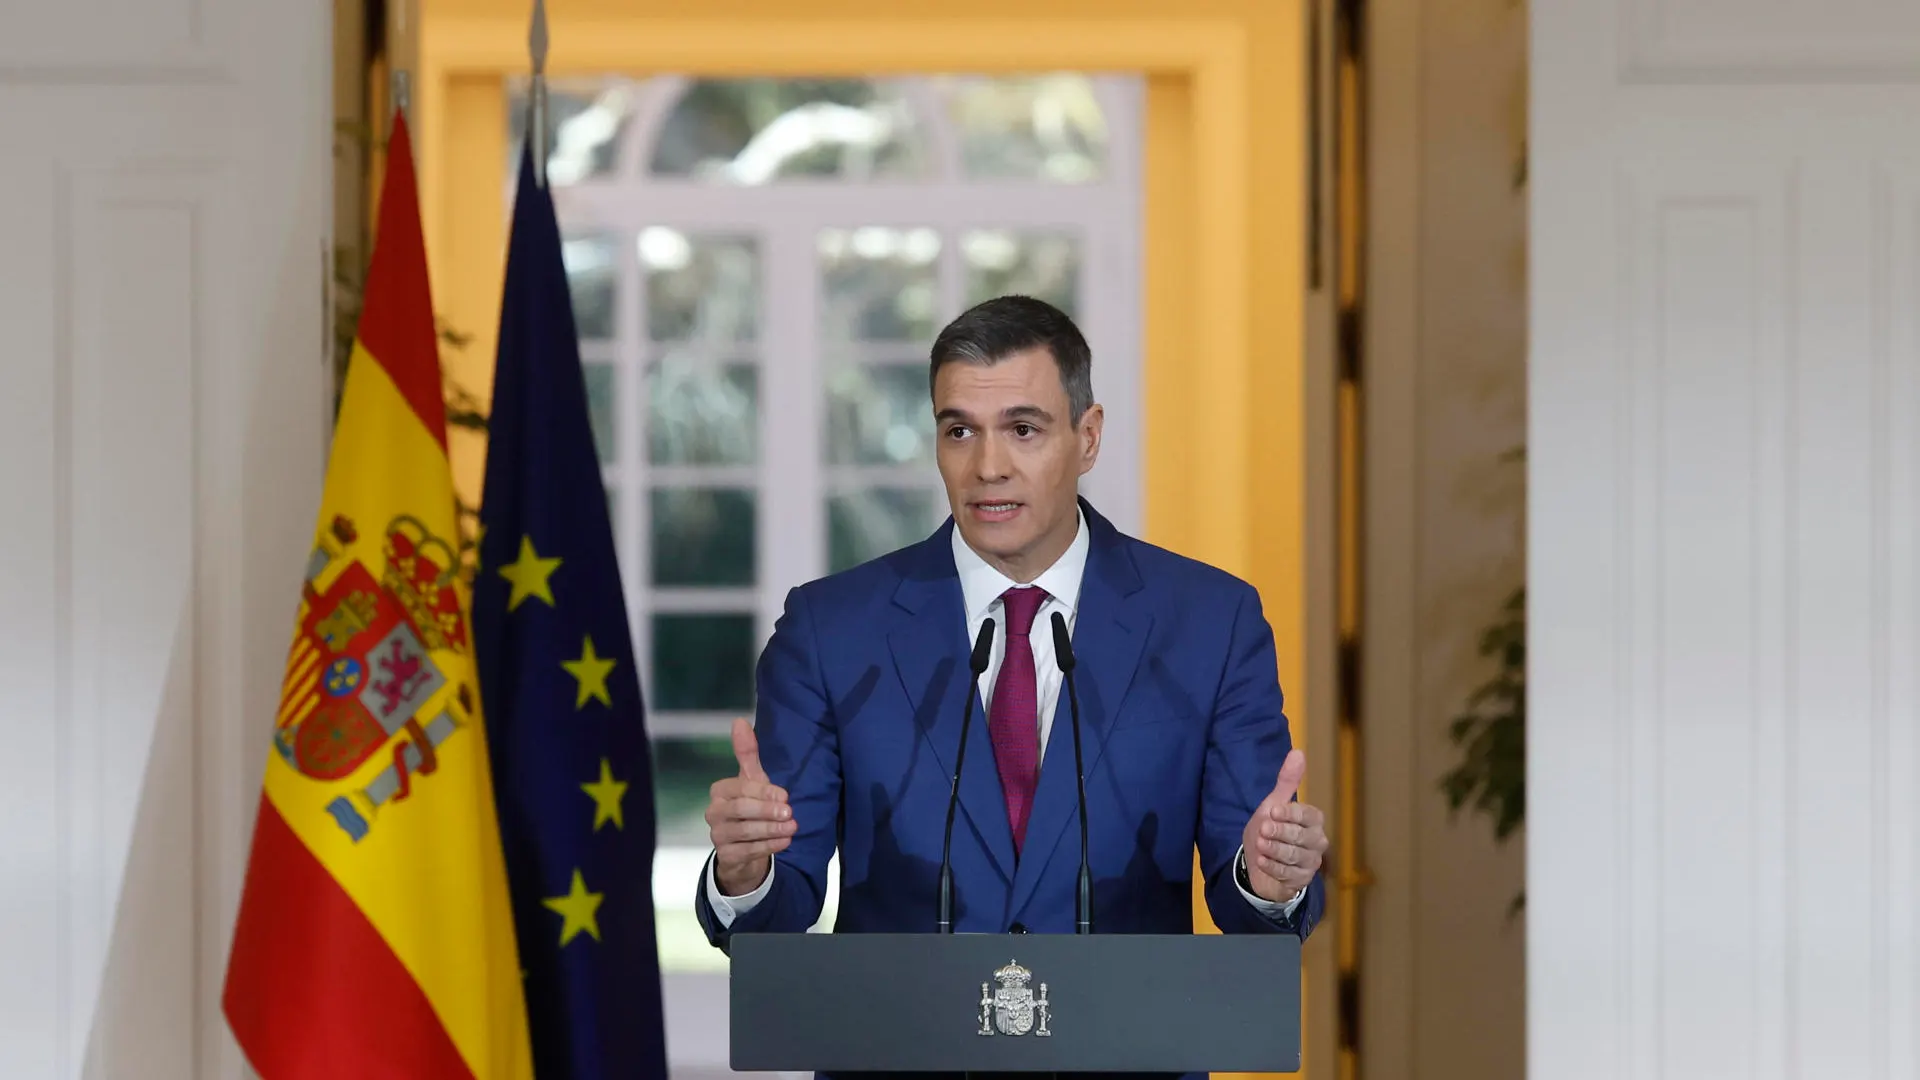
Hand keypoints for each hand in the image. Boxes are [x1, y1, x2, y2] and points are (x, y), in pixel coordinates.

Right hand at [705, 717, 794, 895]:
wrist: (743, 850)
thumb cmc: (750, 809)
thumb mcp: (752, 781)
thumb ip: (747, 753)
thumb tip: (739, 721)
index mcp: (720, 791)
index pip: (741, 788)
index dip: (763, 792)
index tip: (785, 795)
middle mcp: (714, 813)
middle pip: (740, 810)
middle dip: (767, 811)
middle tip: (790, 812)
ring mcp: (717, 836)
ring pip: (745, 831)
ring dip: (771, 829)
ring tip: (793, 827)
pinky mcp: (726, 857)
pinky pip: (747, 851)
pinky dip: (769, 846)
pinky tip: (785, 842)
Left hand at [1241, 749, 1327, 902]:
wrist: (1257, 863)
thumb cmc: (1269, 830)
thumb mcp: (1273, 804)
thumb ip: (1286, 781)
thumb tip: (1298, 752)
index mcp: (1313, 820)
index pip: (1307, 815)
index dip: (1290, 813)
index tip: (1272, 811)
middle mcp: (1317, 841)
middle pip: (1301, 836)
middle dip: (1279, 833)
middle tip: (1262, 829)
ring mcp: (1311, 862)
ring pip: (1295, 856)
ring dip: (1274, 850)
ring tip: (1260, 845)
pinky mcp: (1302, 881)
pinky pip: (1289, 874)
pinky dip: (1273, 867)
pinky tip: (1262, 861)